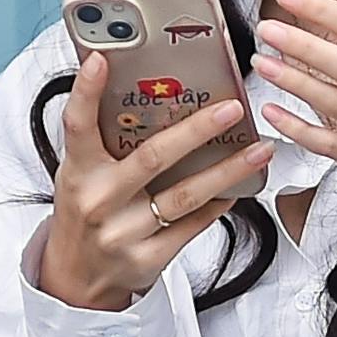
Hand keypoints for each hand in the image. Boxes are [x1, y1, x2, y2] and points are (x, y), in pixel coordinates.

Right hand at [36, 55, 271, 312]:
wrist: (77, 278)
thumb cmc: (84, 212)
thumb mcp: (80, 173)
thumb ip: (101, 138)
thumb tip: (133, 86)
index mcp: (79, 171)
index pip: (77, 125)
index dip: (86, 91)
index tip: (102, 59)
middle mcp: (99, 200)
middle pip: (152, 158)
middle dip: (196, 130)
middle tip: (232, 108)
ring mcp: (124, 232)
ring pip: (185, 195)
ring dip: (227, 170)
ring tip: (259, 150)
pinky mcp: (148, 258)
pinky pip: (193, 225)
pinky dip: (219, 204)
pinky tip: (239, 187)